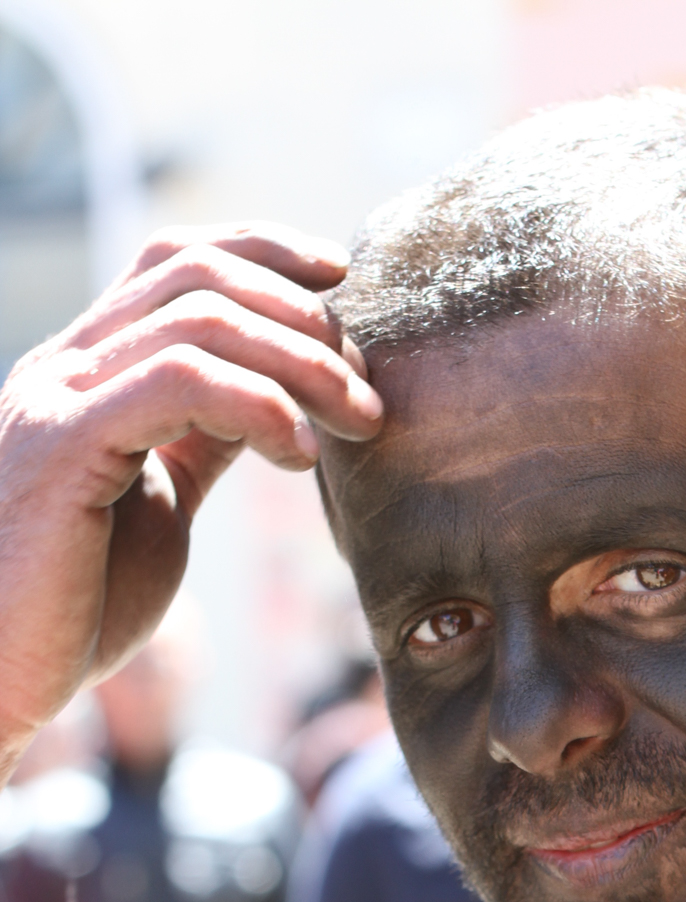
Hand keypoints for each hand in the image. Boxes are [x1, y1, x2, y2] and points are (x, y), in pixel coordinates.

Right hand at [0, 221, 382, 780]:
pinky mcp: (63, 444)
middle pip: (199, 275)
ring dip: (301, 364)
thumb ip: (205, 439)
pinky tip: (298, 452)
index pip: (177, 260)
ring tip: (358, 423)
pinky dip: (258, 404)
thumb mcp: (161, 501)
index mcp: (88, 370)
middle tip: (369, 391)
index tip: (345, 284)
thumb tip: (278, 401)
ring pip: (199, 320)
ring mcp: (57, 397)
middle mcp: (65, 365)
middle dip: (304, 318)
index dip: (267, 254)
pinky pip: (178, 381)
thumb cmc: (75, 605)